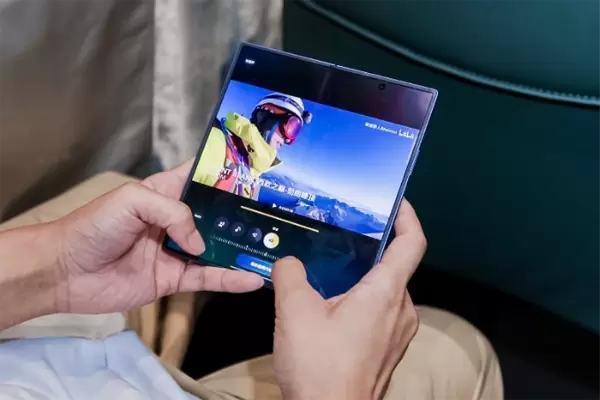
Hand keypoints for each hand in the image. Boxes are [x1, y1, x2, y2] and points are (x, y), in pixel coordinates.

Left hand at [51, 160, 263, 313]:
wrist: (65, 271)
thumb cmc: (93, 226)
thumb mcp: (132, 201)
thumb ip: (173, 213)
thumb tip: (198, 242)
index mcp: (164, 192)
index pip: (200, 178)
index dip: (225, 174)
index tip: (256, 172)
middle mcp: (174, 220)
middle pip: (215, 215)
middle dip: (242, 213)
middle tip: (274, 213)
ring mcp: (175, 250)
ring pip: (216, 247)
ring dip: (241, 248)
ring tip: (270, 248)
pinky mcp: (173, 278)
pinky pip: (206, 277)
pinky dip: (228, 279)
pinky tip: (250, 279)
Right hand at [272, 200, 425, 399]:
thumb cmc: (319, 366)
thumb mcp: (294, 312)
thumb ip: (290, 275)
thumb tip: (289, 261)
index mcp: (385, 293)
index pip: (412, 243)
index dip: (407, 216)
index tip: (395, 202)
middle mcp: (401, 309)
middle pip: (395, 266)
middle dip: (371, 247)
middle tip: (342, 233)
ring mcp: (398, 332)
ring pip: (385, 290)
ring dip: (362, 276)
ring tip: (329, 268)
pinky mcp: (388, 349)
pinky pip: (380, 312)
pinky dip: (361, 299)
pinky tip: (330, 303)